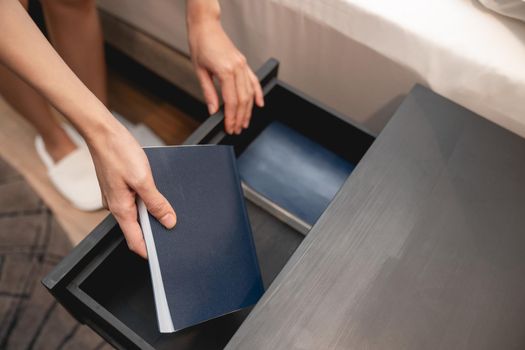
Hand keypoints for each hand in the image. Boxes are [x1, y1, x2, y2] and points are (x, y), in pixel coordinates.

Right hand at [87, 119, 176, 257]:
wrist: (102, 132)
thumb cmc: (119, 152)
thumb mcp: (143, 179)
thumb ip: (156, 202)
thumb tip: (168, 221)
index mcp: (120, 209)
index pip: (134, 241)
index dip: (149, 251)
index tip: (163, 257)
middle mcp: (115, 206)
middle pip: (136, 229)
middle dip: (153, 232)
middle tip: (172, 231)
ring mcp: (115, 197)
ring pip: (135, 214)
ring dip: (150, 214)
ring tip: (168, 211)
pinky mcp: (117, 187)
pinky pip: (133, 201)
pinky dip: (145, 202)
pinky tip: (156, 194)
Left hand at [187, 15, 263, 134]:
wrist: (206, 27)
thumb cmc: (201, 45)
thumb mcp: (200, 71)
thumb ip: (208, 92)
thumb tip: (213, 110)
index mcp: (225, 71)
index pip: (231, 101)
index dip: (231, 117)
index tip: (229, 127)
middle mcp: (237, 68)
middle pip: (243, 100)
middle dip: (240, 117)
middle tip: (237, 129)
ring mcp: (243, 66)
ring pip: (250, 93)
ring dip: (248, 110)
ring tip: (245, 122)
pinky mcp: (244, 64)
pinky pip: (254, 81)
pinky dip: (258, 94)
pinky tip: (259, 104)